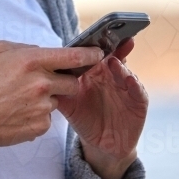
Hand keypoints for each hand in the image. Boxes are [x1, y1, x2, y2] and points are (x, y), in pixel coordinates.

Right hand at [0, 41, 103, 162]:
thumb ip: (26, 47)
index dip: (89, 55)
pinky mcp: (40, 126)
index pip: (72, 55)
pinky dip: (37, 114)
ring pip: (58, 100)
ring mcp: (42, 106)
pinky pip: (48, 117)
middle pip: (71, 81)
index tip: (98, 54)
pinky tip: (18, 112)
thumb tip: (45, 51)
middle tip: (41, 83)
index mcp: (31, 61)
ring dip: (47, 99)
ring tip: (21, 99)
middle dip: (61, 81)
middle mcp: (40, 83)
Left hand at [55, 38, 148, 178]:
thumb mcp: (69, 104)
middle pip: (113, 56)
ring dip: (121, 64)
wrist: (103, 144)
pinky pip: (138, 91)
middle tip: (111, 36)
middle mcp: (111, 76)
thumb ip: (57, 90)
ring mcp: (125, 87)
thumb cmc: (85, 118)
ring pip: (125, 71)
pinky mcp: (138, 102)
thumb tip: (40, 79)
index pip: (93, 55)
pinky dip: (135, 84)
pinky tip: (130, 79)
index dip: (92, 45)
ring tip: (114, 60)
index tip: (91, 33)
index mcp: (94, 73)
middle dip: (113, 46)